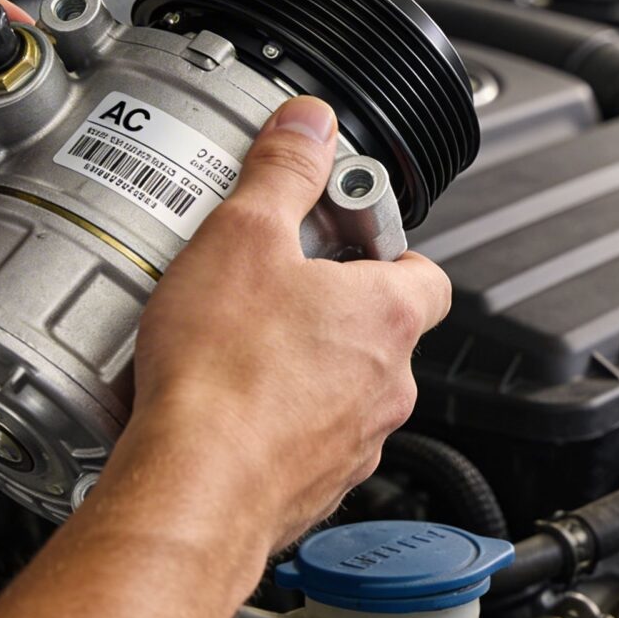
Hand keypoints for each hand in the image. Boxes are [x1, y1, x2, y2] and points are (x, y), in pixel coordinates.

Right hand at [123, 96, 451, 589]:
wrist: (193, 493)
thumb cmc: (223, 378)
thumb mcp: (244, 237)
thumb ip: (284, 172)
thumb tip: (308, 124)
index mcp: (390, 317)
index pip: (425, 272)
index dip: (386, 248)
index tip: (338, 232)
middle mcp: (388, 387)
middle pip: (377, 331)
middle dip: (326, 307)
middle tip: (266, 285)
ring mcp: (353, 445)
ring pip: (339, 391)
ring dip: (298, 368)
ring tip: (230, 346)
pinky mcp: (311, 489)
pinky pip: (300, 443)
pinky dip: (270, 424)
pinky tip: (216, 409)